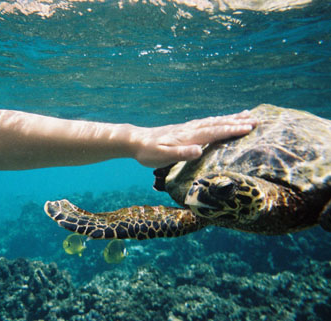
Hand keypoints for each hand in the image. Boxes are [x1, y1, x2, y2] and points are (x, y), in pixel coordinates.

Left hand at [132, 110, 256, 167]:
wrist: (135, 141)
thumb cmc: (148, 152)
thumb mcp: (162, 156)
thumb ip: (180, 153)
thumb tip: (199, 150)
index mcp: (188, 136)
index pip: (214, 132)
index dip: (231, 130)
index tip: (248, 127)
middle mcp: (190, 129)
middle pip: (217, 123)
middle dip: (237, 122)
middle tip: (256, 119)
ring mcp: (188, 128)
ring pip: (213, 121)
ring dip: (230, 118)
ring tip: (246, 114)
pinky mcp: (184, 129)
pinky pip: (206, 122)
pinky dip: (217, 119)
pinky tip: (221, 119)